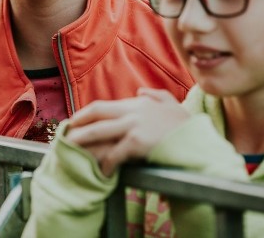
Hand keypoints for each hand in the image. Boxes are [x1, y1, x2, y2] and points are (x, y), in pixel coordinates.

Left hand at [66, 89, 189, 176]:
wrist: (199, 141)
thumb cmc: (186, 126)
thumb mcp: (172, 104)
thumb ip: (156, 95)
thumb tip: (140, 91)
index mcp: (138, 103)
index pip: (103, 106)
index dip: (85, 113)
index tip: (74, 121)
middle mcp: (133, 111)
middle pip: (96, 114)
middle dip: (77, 124)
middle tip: (65, 133)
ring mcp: (134, 125)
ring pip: (99, 131)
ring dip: (83, 141)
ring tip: (71, 150)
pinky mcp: (138, 141)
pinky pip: (115, 153)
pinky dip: (106, 163)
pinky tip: (101, 171)